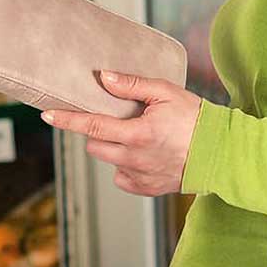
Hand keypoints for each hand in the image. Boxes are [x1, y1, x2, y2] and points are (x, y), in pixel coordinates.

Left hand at [40, 70, 201, 195]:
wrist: (219, 154)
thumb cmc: (195, 119)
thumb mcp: (165, 92)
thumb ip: (131, 85)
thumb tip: (103, 78)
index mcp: (137, 134)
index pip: (92, 126)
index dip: (67, 120)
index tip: (48, 116)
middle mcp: (134, 159)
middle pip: (95, 146)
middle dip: (97, 132)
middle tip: (115, 120)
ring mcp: (139, 177)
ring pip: (109, 161)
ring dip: (113, 148)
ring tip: (136, 137)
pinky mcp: (146, 189)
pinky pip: (122, 178)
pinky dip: (126, 166)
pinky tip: (143, 156)